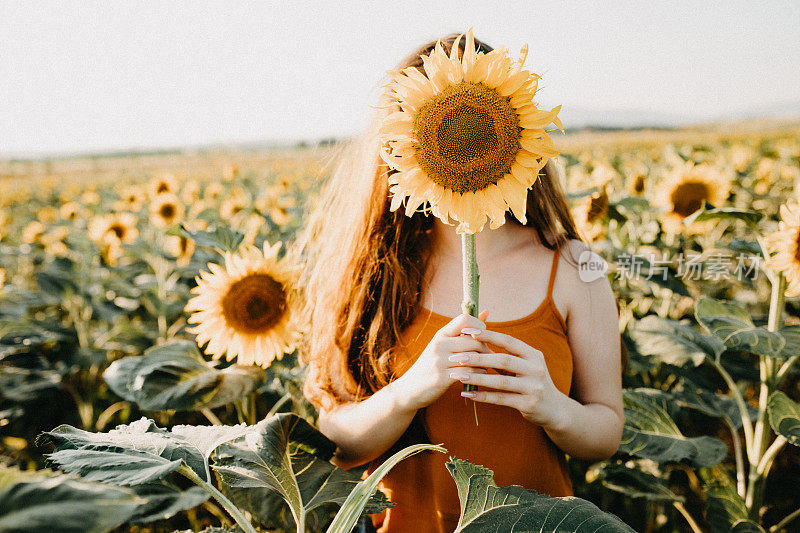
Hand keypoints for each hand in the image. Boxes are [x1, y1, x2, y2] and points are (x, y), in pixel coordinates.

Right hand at [393, 310, 491, 410]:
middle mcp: (439, 344)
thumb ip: (464, 330)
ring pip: (474, 357)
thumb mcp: (444, 344)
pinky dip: (478, 374)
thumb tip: (486, 313)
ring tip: (486, 365)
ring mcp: (439, 361)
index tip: (483, 337)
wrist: (410, 388)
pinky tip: (478, 374)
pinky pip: (468, 372)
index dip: (479, 326)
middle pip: (474, 340)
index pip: (465, 319)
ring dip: (484, 362)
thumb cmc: (431, 365)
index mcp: (441, 334)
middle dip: (486, 348)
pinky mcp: (441, 378)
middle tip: (490, 355)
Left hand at [449, 327, 566, 428]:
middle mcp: (536, 368)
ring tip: (458, 375)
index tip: (467, 331)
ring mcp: (534, 387)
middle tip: (456, 357)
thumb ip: (507, 354)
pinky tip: (468, 394)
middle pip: (503, 360)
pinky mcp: (529, 404)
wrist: (555, 409)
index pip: (509, 341)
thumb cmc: (532, 381)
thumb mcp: (526, 364)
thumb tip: (478, 337)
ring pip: (501, 381)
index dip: (488, 335)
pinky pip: (501, 399)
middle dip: (478, 358)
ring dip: (477, 378)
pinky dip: (483, 396)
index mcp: (533, 354)